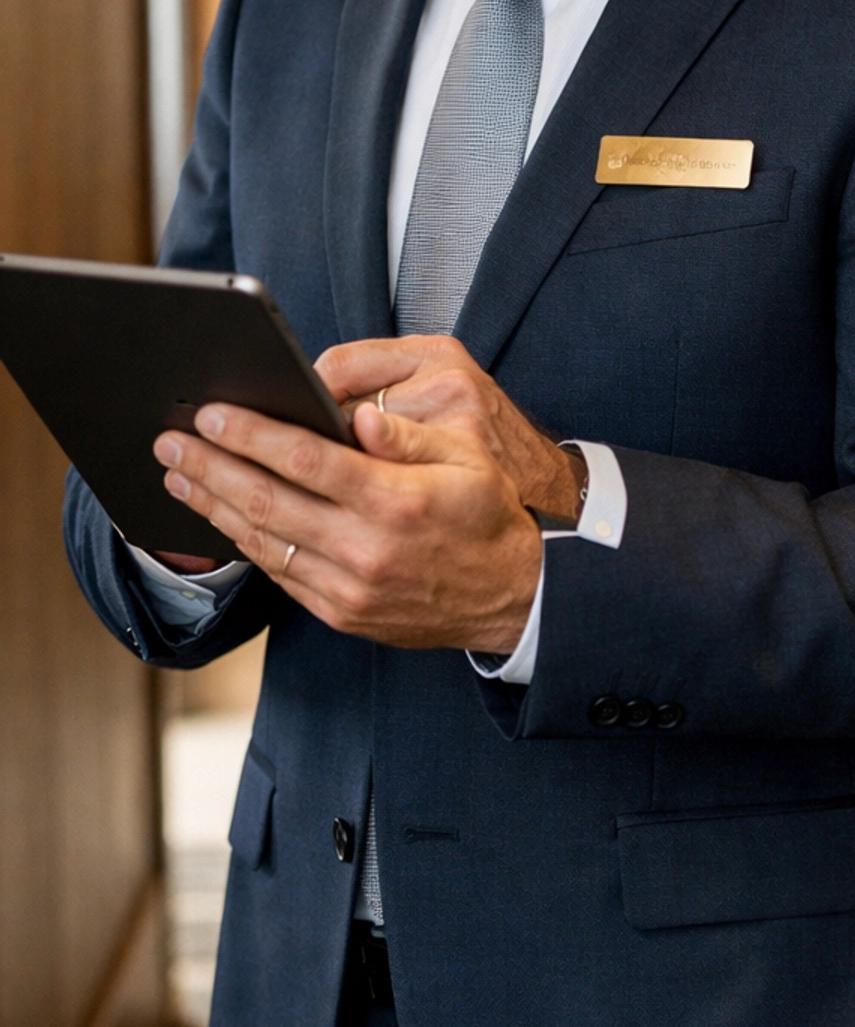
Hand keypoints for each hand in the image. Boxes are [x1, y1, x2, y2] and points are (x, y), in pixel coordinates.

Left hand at [150, 336, 579, 648]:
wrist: (512, 597)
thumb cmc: (487, 513)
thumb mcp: (466, 459)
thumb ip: (405, 436)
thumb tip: (352, 416)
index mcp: (395, 502)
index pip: (306, 461)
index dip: (252, 434)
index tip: (212, 414)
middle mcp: (366, 550)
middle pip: (267, 502)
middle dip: (210, 467)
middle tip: (170, 441)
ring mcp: (349, 588)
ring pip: (264, 541)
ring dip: (214, 505)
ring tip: (179, 475)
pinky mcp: (341, 612)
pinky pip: (279, 573)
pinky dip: (244, 541)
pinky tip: (222, 516)